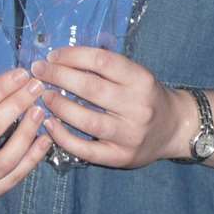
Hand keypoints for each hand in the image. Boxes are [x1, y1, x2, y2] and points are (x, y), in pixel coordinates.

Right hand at [0, 68, 51, 203]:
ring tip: (40, 111)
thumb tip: (15, 77)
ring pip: (7, 158)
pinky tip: (45, 139)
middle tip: (36, 87)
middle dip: (17, 104)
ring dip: (27, 132)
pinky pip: (14, 177)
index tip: (22, 73)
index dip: (0, 88)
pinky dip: (33, 158)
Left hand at [33, 48, 189, 168]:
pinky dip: (63, 137)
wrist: (175, 128)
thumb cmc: (146, 95)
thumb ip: (105, 67)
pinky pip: (86, 150)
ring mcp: (130, 135)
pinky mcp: (121, 157)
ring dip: (59, 106)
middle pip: (91, 88)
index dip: (72, 56)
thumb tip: (61, 57)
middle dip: (58, 77)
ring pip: (87, 120)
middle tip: (38, 71)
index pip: (102, 61)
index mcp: (140, 79)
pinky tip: (50, 125)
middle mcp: (137, 106)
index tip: (52, 56)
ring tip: (43, 96)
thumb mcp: (134, 74)